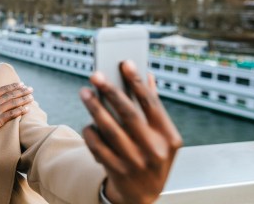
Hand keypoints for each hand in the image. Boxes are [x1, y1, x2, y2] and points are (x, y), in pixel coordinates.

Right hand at [0, 82, 32, 134]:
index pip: (3, 90)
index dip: (13, 87)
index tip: (20, 84)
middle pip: (11, 95)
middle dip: (22, 91)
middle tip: (31, 89)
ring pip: (13, 103)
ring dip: (24, 100)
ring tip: (32, 97)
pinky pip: (12, 115)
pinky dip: (20, 111)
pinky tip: (27, 109)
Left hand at [80, 61, 182, 203]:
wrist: (143, 195)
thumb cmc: (152, 156)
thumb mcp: (161, 136)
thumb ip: (154, 107)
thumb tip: (147, 75)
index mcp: (168, 136)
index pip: (151, 103)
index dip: (137, 81)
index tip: (124, 62)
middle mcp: (154, 149)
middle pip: (128, 113)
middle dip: (110, 91)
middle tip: (95, 74)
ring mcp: (135, 161)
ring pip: (109, 128)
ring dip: (94, 107)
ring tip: (85, 92)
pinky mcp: (117, 170)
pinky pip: (97, 145)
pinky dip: (90, 132)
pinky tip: (88, 124)